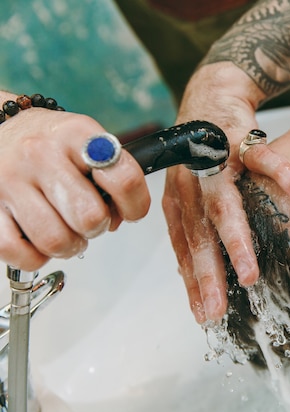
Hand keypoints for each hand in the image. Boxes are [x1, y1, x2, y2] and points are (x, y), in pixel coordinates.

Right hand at [0, 108, 149, 270]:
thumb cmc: (50, 144)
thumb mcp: (86, 142)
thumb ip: (113, 175)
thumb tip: (122, 217)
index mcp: (76, 134)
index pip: (124, 178)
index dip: (135, 204)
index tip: (130, 211)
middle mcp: (41, 154)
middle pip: (90, 217)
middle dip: (96, 227)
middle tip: (88, 220)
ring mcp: (10, 180)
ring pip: (56, 240)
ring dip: (69, 245)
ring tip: (65, 230)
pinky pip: (18, 252)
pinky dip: (35, 256)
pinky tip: (38, 240)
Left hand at [162, 63, 289, 322]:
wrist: (209, 96)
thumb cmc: (203, 152)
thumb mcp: (192, 189)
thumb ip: (197, 225)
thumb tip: (201, 270)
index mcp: (180, 200)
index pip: (184, 248)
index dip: (192, 282)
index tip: (204, 315)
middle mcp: (191, 184)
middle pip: (200, 234)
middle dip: (209, 275)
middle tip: (217, 309)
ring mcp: (215, 161)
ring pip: (225, 204)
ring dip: (236, 241)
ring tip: (250, 274)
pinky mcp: (239, 138)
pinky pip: (262, 157)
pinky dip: (281, 173)